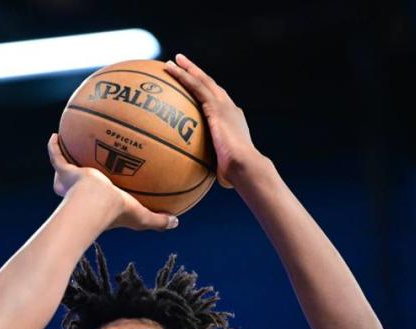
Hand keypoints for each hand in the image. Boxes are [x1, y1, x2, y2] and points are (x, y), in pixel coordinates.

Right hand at [47, 133, 177, 231]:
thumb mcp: (143, 217)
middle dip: (81, 176)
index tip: (111, 183)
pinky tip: (56, 134)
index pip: (103, 196)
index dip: (106, 191)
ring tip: (71, 144)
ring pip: (66, 170)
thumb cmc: (118, 212)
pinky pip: (56, 156)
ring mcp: (72, 182)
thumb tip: (176, 221)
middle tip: (88, 164)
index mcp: (101, 203)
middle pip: (80, 184)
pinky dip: (54, 147)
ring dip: (68, 159)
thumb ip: (158, 220)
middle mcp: (83, 193)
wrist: (95, 204)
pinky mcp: (64, 172)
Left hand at [163, 53, 262, 188]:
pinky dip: (183, 75)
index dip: (206, 95)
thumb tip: (197, 181)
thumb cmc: (234, 175)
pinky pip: (195, 86)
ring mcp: (224, 105)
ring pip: (202, 81)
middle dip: (196, 74)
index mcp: (232, 121)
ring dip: (188, 69)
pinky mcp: (216, 106)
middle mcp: (230, 109)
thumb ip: (210, 168)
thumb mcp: (221, 169)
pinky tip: (171, 69)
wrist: (245, 166)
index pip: (217, 104)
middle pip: (210, 86)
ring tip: (174, 60)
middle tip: (182, 64)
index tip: (194, 90)